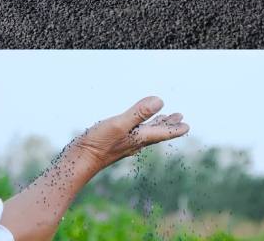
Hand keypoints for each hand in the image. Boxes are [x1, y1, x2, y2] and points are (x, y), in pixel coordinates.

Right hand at [71, 96, 188, 169]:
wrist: (76, 162)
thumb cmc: (97, 144)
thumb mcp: (119, 124)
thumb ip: (139, 113)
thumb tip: (160, 101)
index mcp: (139, 138)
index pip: (163, 132)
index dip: (175, 128)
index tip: (187, 125)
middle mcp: (134, 142)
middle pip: (156, 132)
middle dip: (168, 124)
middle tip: (180, 118)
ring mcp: (123, 143)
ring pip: (145, 132)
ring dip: (156, 125)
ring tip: (164, 118)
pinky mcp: (113, 143)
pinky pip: (132, 133)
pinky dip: (140, 126)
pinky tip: (135, 127)